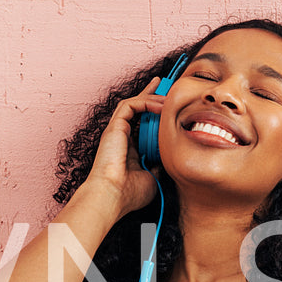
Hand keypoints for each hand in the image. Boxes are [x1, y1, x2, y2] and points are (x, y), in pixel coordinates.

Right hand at [80, 76, 165, 218]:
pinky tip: (161, 105)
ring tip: (169, 93)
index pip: (143, 124)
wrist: (112, 196)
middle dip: (151, 94)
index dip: (154, 113)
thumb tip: (168, 160)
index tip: (169, 106)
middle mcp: (122, 138)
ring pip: (134, 103)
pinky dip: (146, 101)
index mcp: (130, 150)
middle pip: (137, 109)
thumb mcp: (153, 179)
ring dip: (151, 96)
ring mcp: (117, 131)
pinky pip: (130, 105)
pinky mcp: (114, 127)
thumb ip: (159, 166)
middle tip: (165, 84)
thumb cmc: (129, 194)